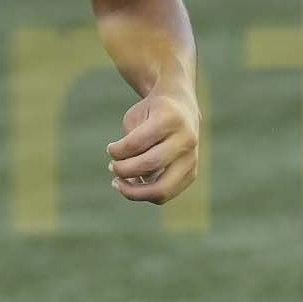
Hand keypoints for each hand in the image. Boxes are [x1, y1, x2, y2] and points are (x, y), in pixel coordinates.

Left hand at [106, 88, 200, 204]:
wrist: (182, 107)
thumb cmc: (152, 114)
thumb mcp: (136, 118)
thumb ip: (130, 147)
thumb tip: (131, 180)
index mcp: (169, 118)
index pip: (136, 143)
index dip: (117, 151)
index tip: (110, 149)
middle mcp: (185, 138)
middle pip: (151, 164)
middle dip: (124, 170)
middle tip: (112, 167)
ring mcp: (191, 158)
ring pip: (162, 188)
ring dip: (134, 191)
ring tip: (118, 183)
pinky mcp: (192, 173)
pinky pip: (166, 194)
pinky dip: (145, 194)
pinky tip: (133, 185)